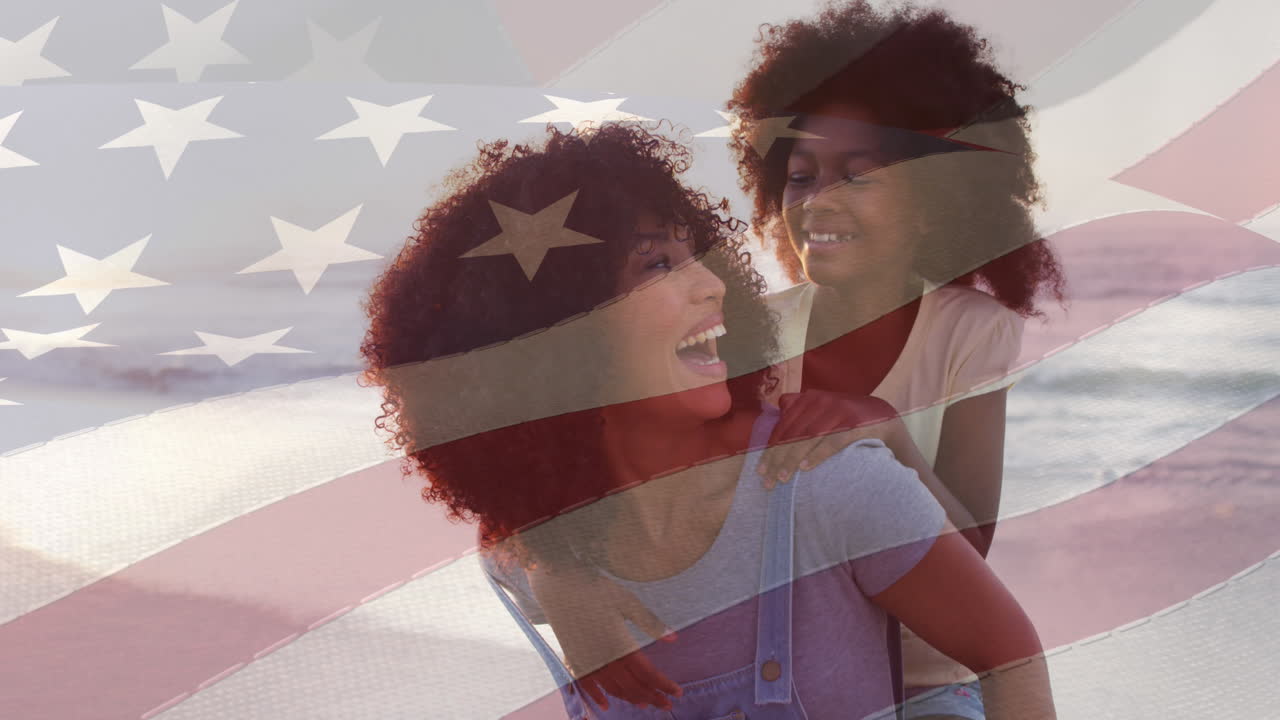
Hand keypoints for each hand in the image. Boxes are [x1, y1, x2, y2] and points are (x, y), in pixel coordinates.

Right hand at [528, 565, 682, 710]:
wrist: (560, 586)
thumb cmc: (596, 589)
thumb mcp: (628, 602)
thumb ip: (650, 622)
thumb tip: (674, 639)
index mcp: (620, 645)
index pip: (647, 674)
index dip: (663, 685)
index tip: (677, 693)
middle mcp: (605, 659)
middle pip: (632, 686)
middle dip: (652, 696)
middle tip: (666, 705)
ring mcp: (588, 661)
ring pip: (613, 688)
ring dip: (630, 698)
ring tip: (645, 704)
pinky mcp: (574, 659)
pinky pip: (587, 685)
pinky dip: (596, 697)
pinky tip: (605, 706)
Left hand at [757, 390, 904, 488]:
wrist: (885, 417)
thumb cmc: (847, 418)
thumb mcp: (824, 408)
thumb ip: (803, 409)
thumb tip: (778, 407)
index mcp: (810, 398)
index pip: (784, 426)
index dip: (770, 448)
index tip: (760, 469)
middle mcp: (822, 402)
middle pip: (793, 434)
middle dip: (777, 459)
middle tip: (767, 481)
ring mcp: (839, 412)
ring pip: (808, 438)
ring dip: (792, 460)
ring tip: (782, 479)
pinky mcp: (855, 425)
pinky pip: (831, 442)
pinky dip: (817, 455)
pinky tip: (805, 469)